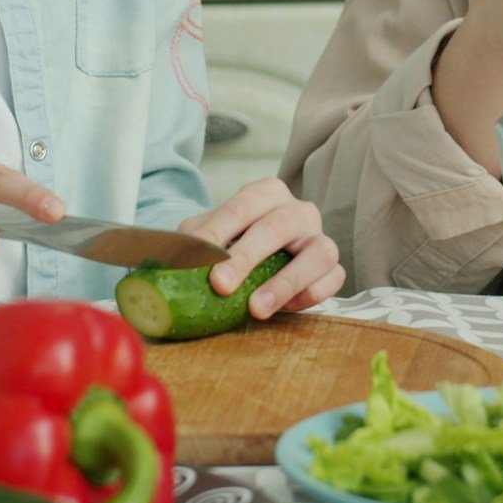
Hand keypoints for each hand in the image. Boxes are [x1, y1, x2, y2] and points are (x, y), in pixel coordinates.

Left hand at [178, 179, 342, 317]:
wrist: (263, 262)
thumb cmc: (235, 243)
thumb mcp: (209, 235)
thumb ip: (192, 242)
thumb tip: (168, 260)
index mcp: (266, 193)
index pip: (242, 207)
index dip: (219, 230)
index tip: (199, 256)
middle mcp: (298, 210)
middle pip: (277, 227)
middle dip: (246, 257)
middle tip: (220, 285)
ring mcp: (320, 237)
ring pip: (317, 253)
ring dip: (285, 282)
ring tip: (256, 308)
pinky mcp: (333, 267)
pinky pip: (333, 279)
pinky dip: (310, 294)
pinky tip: (286, 307)